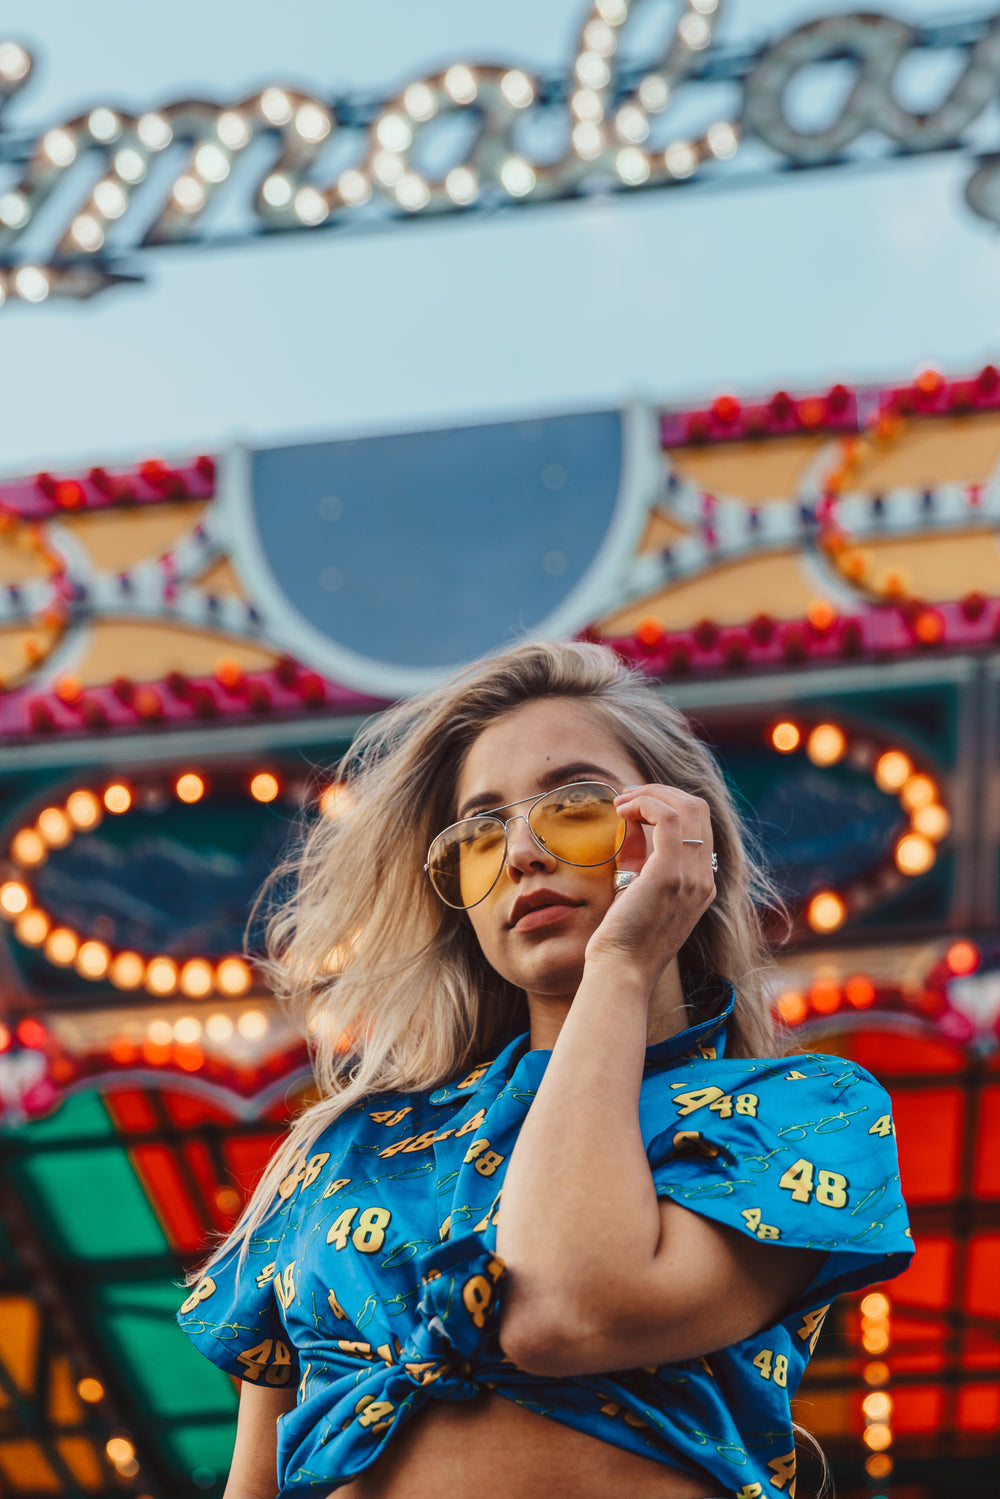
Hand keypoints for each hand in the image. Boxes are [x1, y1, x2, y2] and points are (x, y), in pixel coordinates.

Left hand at [584, 784, 715, 985]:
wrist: (621, 972)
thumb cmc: (622, 936)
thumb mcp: (635, 886)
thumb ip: (638, 853)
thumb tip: (630, 819)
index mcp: (701, 884)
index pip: (699, 825)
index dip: (668, 803)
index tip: (634, 803)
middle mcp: (703, 879)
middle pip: (698, 809)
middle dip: (661, 792)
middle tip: (626, 796)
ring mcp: (691, 877)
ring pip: (687, 807)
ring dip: (650, 794)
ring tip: (621, 802)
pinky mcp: (669, 875)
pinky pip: (668, 818)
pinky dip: (645, 804)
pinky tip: (622, 812)